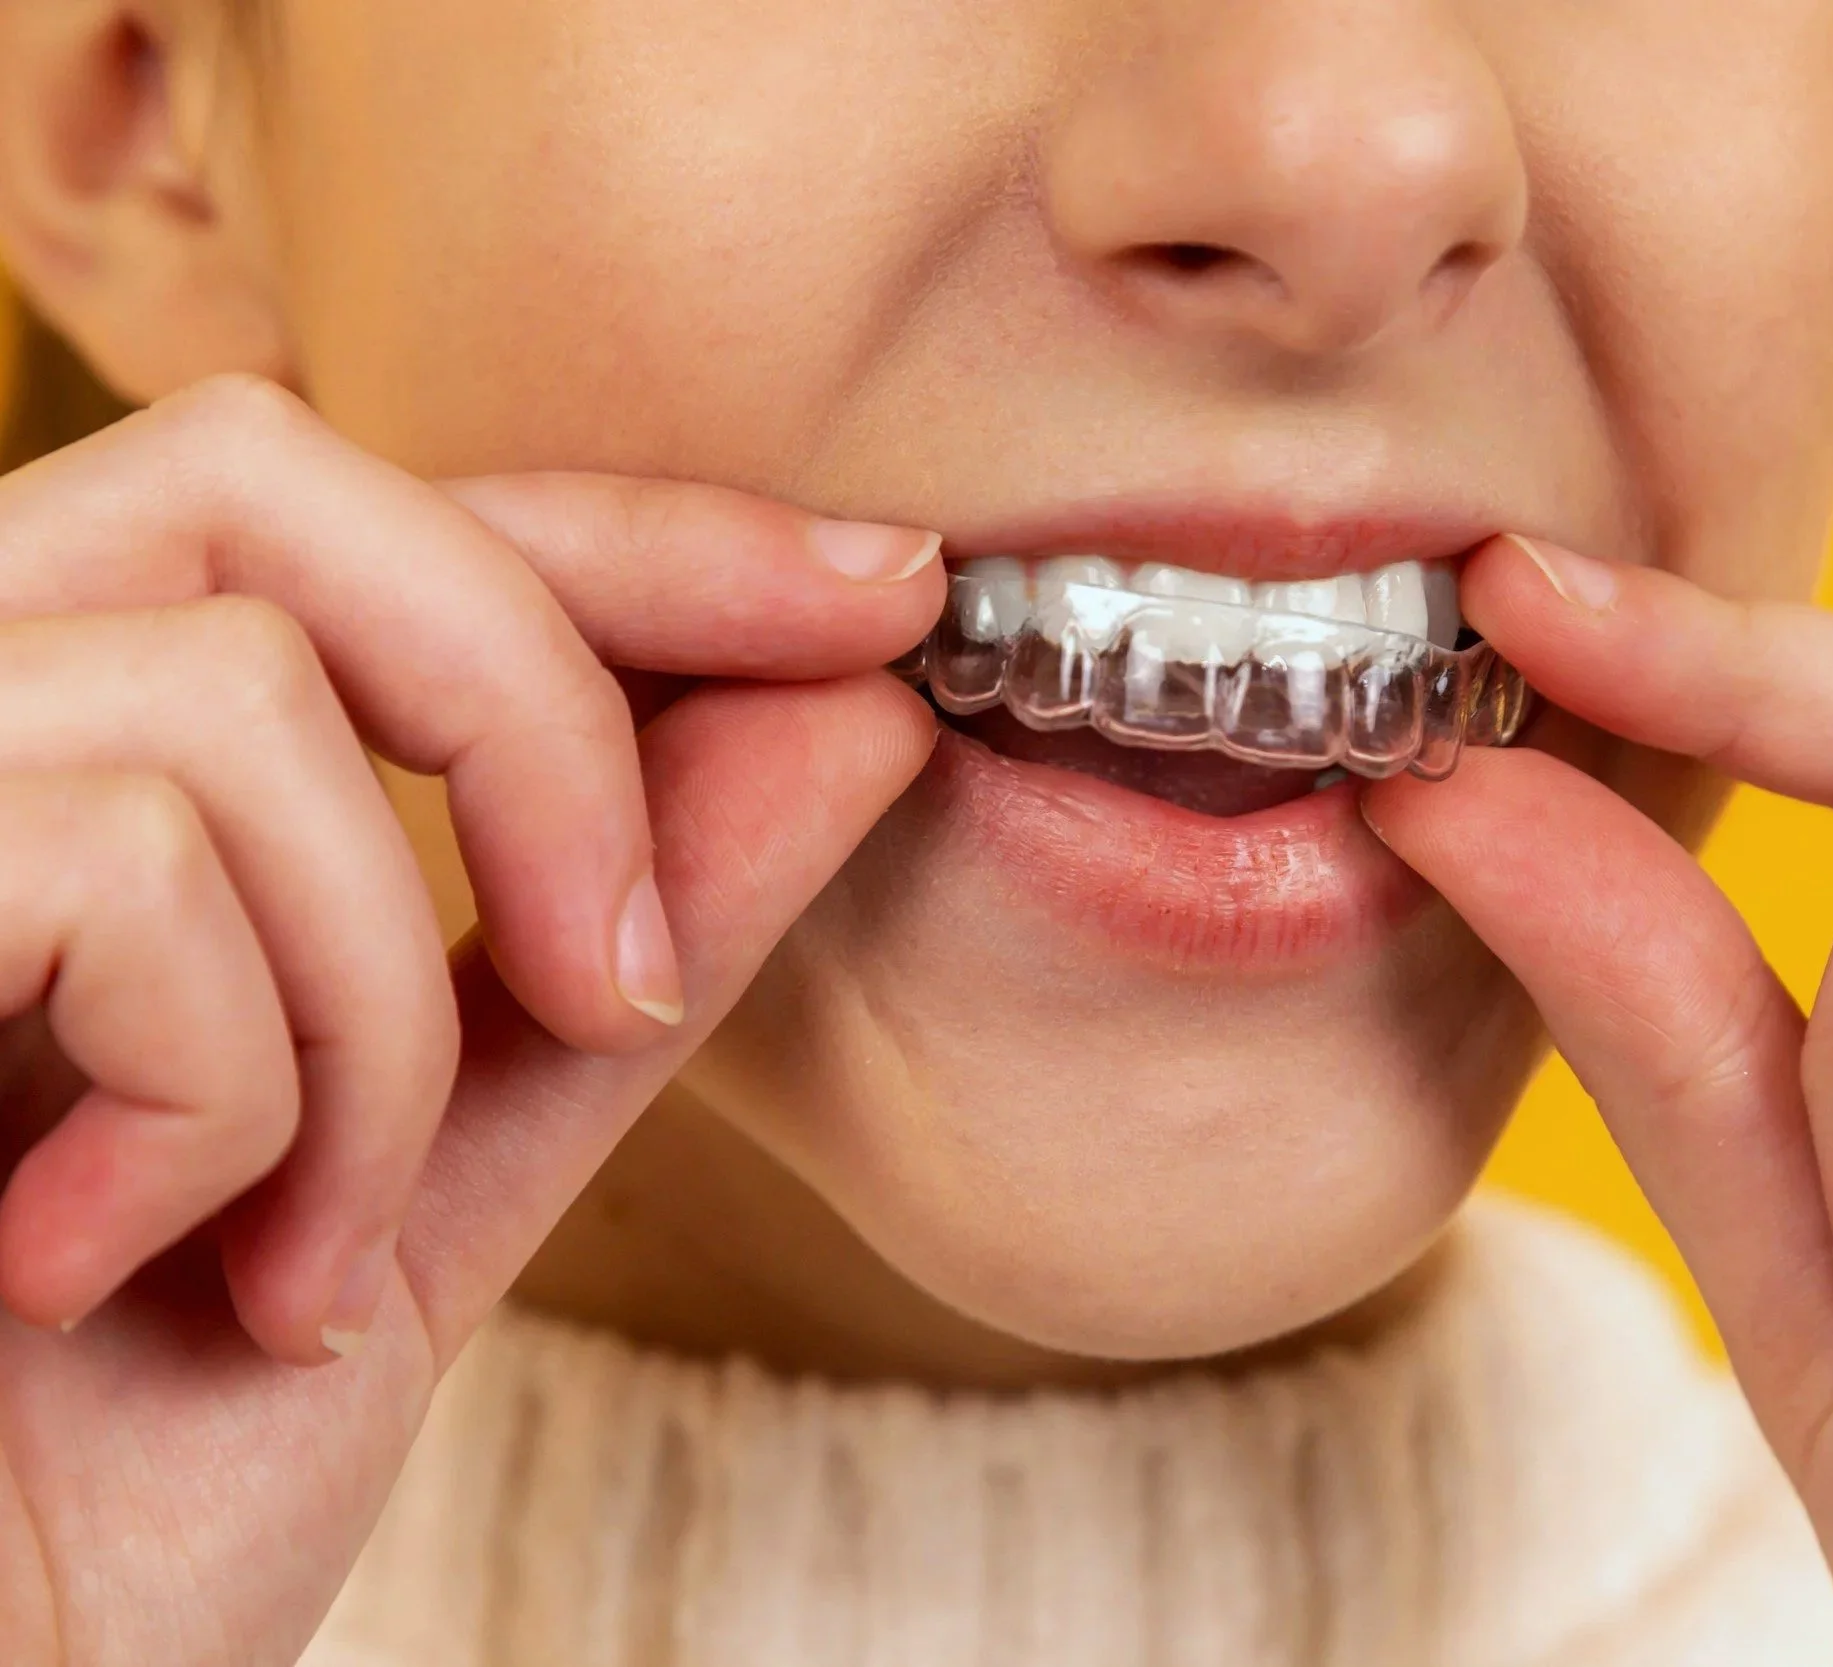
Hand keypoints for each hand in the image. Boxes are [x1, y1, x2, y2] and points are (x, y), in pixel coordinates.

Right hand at [0, 376, 943, 1664]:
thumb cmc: (103, 1483)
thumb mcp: (425, 1179)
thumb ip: (608, 951)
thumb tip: (851, 717)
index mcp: (51, 761)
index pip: (358, 516)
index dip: (632, 532)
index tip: (881, 593)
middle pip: (275, 481)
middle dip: (543, 721)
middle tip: (617, 977)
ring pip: (237, 700)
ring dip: (368, 1025)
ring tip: (298, 1253)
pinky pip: (126, 861)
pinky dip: (226, 1098)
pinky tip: (117, 1272)